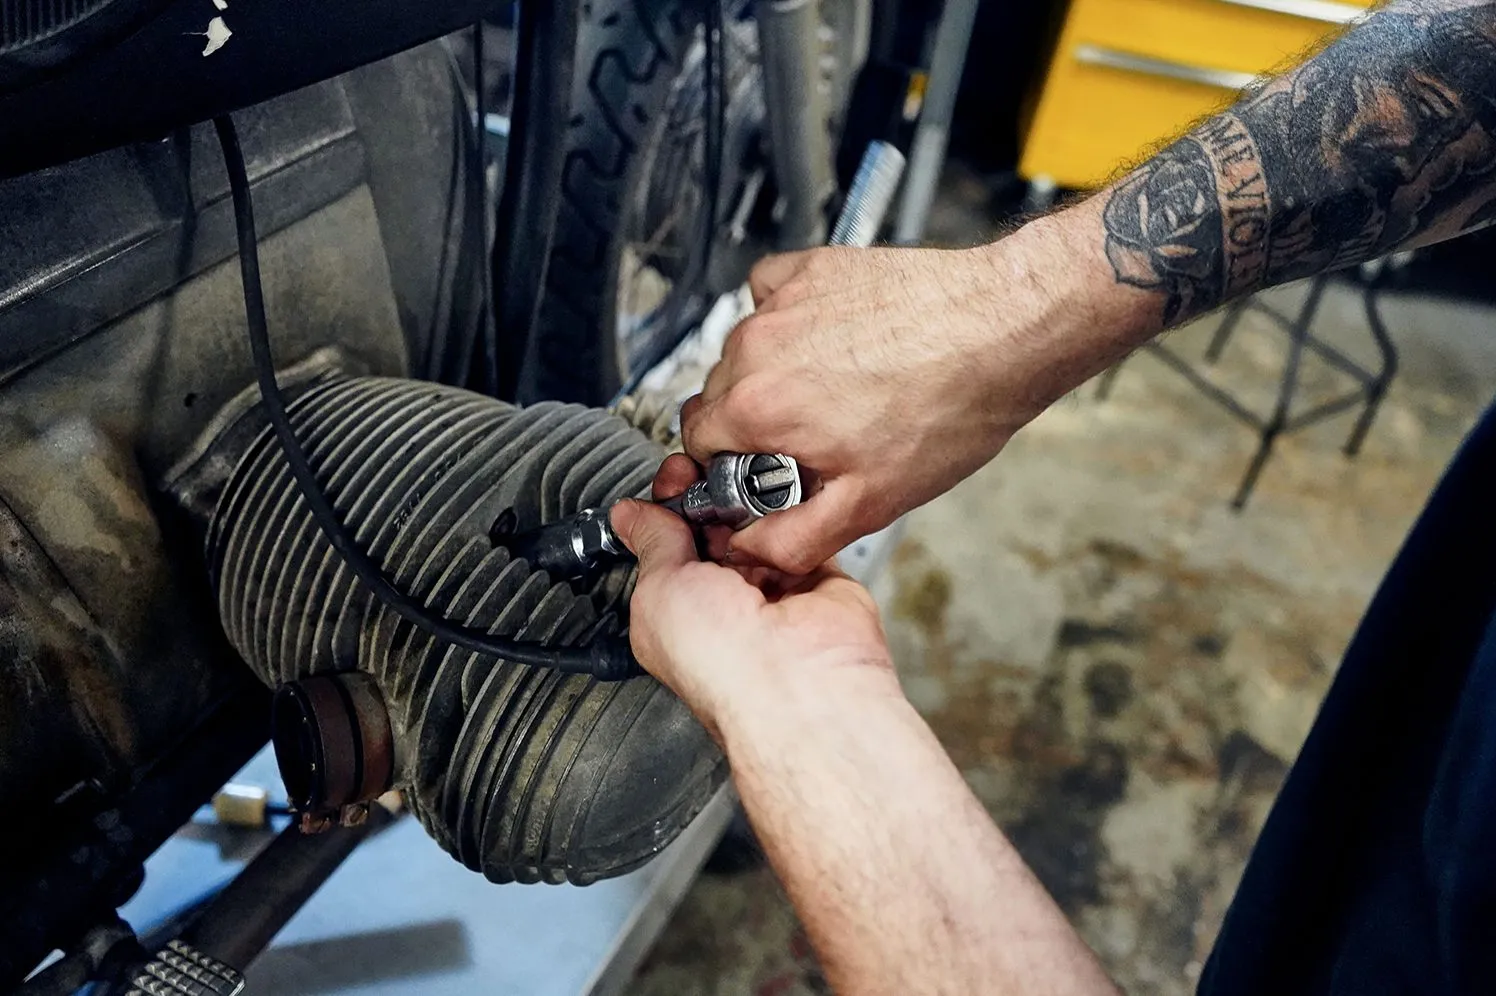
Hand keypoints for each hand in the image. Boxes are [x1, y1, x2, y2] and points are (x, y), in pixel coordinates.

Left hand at [610, 455, 894, 738]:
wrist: (797, 681)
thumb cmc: (722, 664)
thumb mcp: (659, 590)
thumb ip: (651, 544)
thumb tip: (630, 516)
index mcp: (677, 616)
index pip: (668, 547)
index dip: (668, 508)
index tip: (672, 478)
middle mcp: (725, 606)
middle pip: (714, 532)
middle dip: (711, 500)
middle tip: (706, 471)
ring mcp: (773, 594)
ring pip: (759, 528)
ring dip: (753, 507)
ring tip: (747, 492)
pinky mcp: (817, 582)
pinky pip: (806, 533)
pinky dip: (797, 517)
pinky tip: (782, 507)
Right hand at [679, 242, 1036, 573]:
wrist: (1005, 329)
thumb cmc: (949, 407)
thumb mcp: (871, 503)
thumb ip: (794, 537)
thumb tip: (750, 549)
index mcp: (757, 406)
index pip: (696, 443)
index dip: (728, 466)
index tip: (763, 470)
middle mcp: (757, 346)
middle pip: (717, 396)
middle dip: (750, 423)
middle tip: (810, 438)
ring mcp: (782, 301)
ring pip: (743, 350)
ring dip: (771, 374)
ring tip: (835, 391)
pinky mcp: (810, 268)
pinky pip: (769, 295)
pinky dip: (786, 319)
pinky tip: (829, 340)